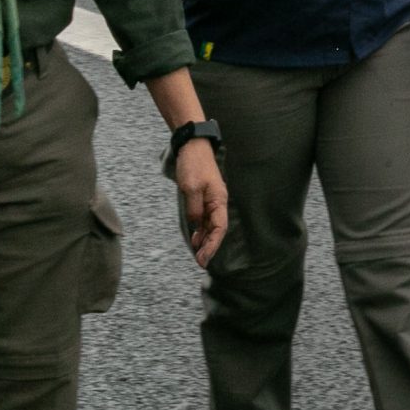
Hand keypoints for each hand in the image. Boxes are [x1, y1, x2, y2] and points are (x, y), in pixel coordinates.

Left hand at [173, 142, 226, 265]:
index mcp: (219, 200)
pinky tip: (195, 238)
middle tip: (200, 263)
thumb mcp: (191, 188)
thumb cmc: (194, 165)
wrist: (193, 147)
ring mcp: (211, 201)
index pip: (218, 228)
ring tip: (197, 255)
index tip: (204, 259)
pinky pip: (204, 219)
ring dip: (205, 240)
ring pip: (210, 226)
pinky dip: (200, 230)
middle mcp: (217, 203)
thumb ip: (194, 209)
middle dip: (209, 247)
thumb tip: (195, 226)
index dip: (212, 245)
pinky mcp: (203, 198)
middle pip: (216, 230)